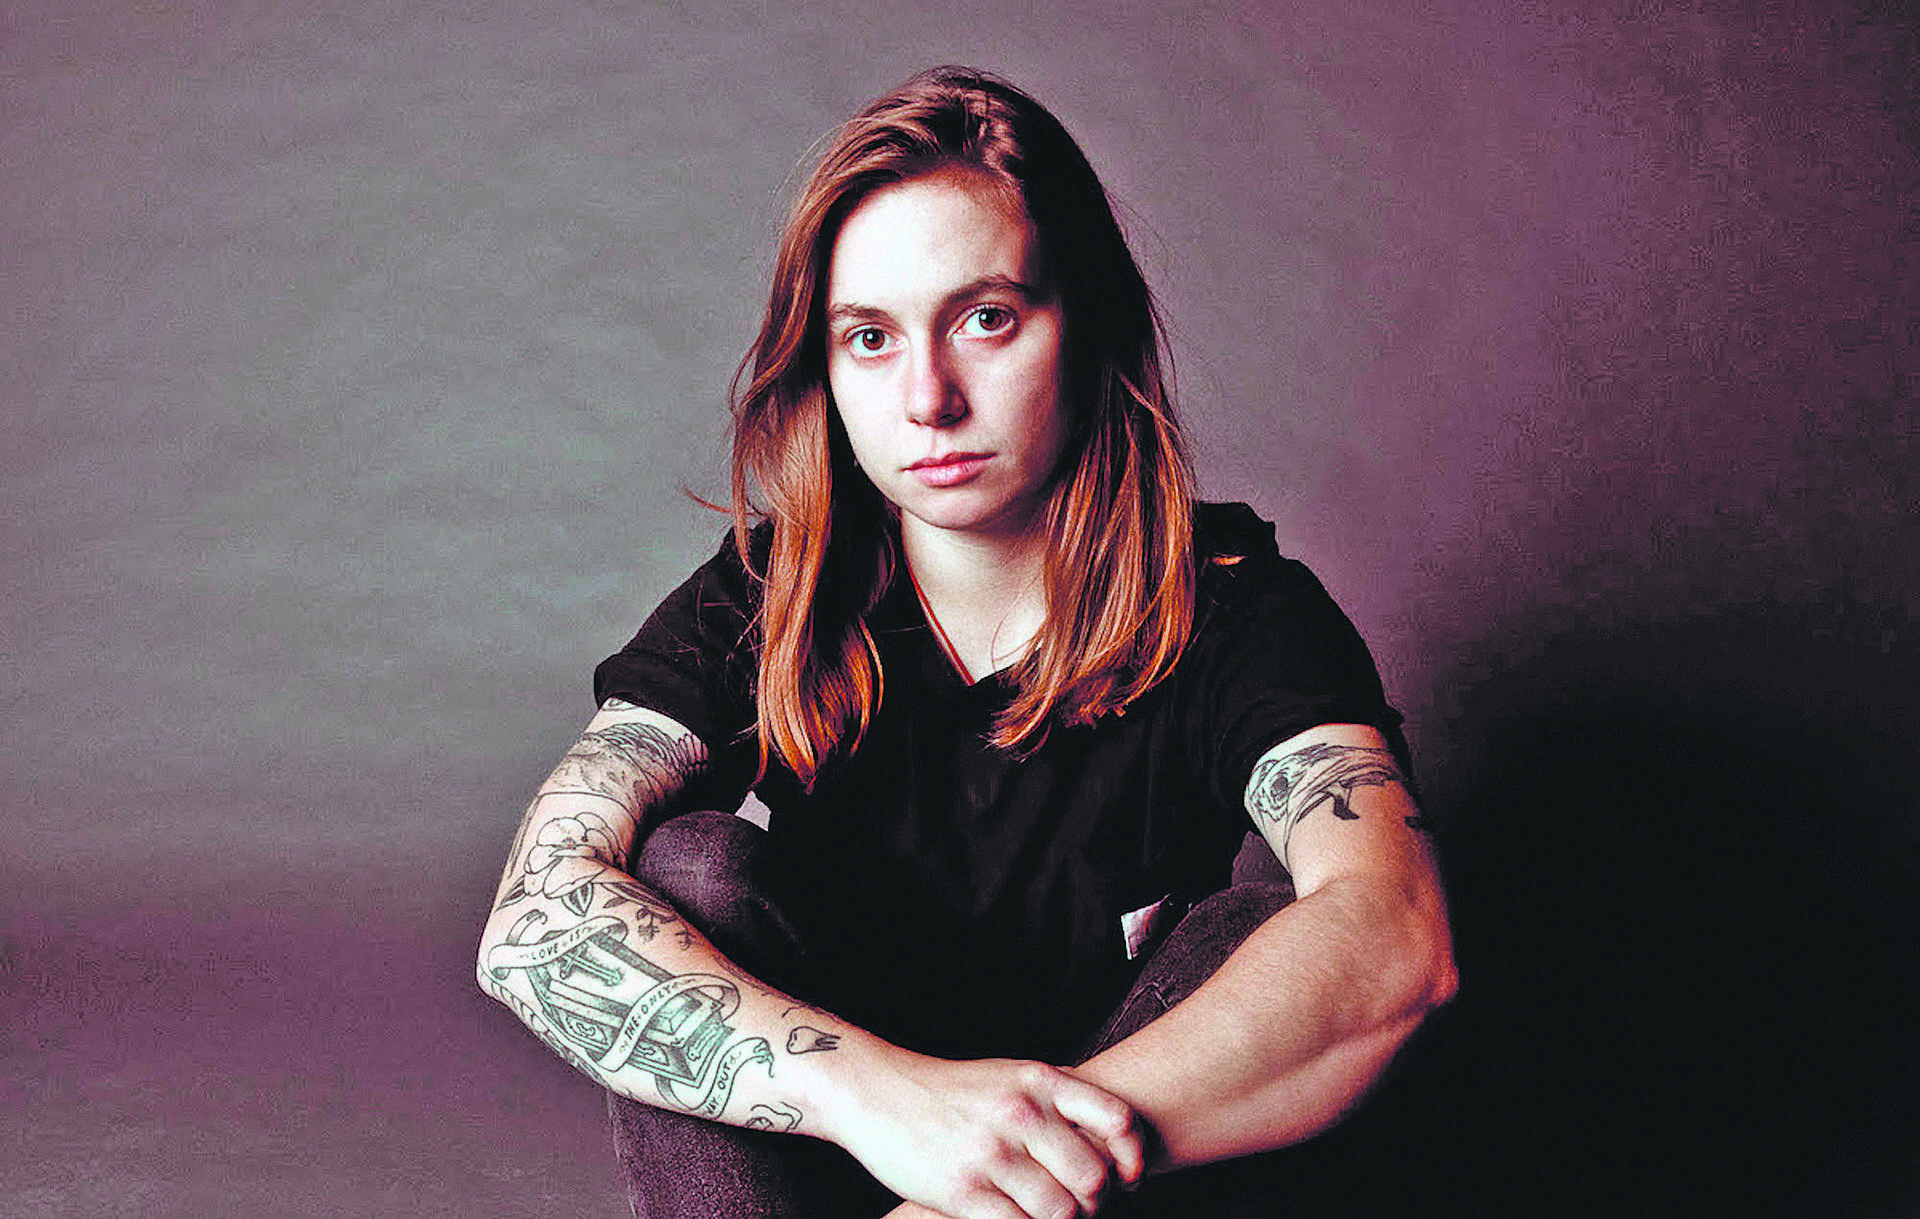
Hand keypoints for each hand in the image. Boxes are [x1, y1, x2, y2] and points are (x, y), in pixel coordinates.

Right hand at [816, 1044, 1143, 1218]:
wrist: (877, 1093)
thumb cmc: (951, 1092)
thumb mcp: (1010, 1077)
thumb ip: (1057, 1104)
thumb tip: (1113, 1154)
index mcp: (1039, 1081)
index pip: (1117, 1121)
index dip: (1132, 1157)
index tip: (1127, 1177)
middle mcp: (1020, 1113)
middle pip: (1094, 1179)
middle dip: (1095, 1203)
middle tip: (1081, 1207)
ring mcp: (991, 1154)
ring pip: (1061, 1212)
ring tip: (1047, 1216)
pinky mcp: (963, 1191)